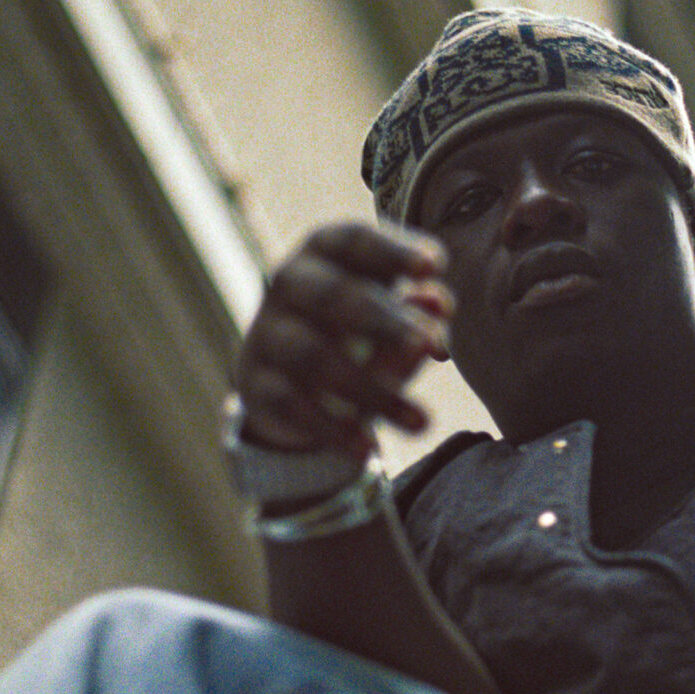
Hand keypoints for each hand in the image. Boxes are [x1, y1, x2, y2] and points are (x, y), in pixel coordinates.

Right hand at [235, 223, 451, 457]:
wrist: (290, 383)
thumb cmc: (358, 333)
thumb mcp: (392, 319)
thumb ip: (417, 313)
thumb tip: (438, 303)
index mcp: (326, 251)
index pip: (356, 241)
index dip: (393, 251)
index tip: (433, 267)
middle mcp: (289, 284)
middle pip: (334, 295)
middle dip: (385, 320)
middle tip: (431, 344)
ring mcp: (267, 333)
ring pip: (314, 356)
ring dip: (371, 390)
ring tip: (422, 422)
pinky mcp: (256, 383)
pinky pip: (292, 405)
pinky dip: (332, 429)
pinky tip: (368, 451)